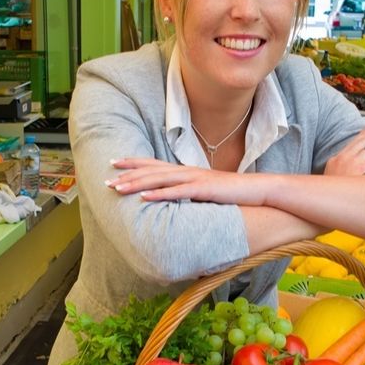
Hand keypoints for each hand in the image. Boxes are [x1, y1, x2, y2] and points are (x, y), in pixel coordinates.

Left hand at [107, 158, 269, 204]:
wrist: (258, 191)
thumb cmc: (233, 194)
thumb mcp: (206, 193)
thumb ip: (189, 194)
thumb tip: (174, 201)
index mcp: (186, 172)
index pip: (155, 164)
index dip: (134, 162)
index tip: (114, 162)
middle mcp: (187, 171)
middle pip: (151, 170)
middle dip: (127, 174)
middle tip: (106, 179)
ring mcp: (195, 179)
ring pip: (159, 179)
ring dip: (137, 183)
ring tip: (118, 188)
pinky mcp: (204, 189)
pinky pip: (177, 191)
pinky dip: (159, 193)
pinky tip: (144, 196)